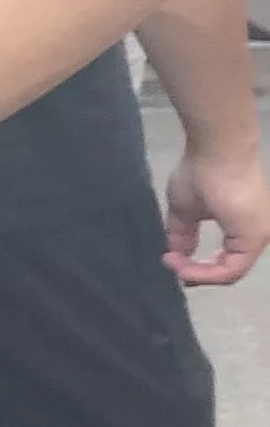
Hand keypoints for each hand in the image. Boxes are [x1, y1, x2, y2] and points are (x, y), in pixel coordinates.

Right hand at [165, 144, 269, 285]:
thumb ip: (182, 235)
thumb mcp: (185, 211)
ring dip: (198, 274)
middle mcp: (256, 235)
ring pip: (230, 274)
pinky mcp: (254, 238)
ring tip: (175, 264)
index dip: (196, 269)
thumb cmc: (201, 173)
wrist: (216, 151)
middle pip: (228, 272)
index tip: (170, 260)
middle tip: (172, 266)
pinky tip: (183, 266)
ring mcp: (258, 237)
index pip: (224, 262)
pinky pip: (231, 270)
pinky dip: (205, 273)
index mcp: (243, 228)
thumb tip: (177, 254)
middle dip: (196, 274)